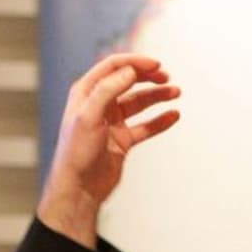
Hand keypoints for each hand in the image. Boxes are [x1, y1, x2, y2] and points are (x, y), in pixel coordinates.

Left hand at [38, 53, 181, 248]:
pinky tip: (172, 116)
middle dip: (148, 77)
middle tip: (166, 77)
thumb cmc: (76, 153)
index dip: (134, 63)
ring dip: (157, 97)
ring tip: (175, 93)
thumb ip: (108, 90)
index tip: (155, 65)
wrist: (79, 188)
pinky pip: (145, 126)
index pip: (113, 67)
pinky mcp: (122, 140)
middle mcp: (99, 104)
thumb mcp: (88, 116)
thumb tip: (129, 71)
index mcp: (86, 93)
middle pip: (127, 81)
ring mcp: (112, 122)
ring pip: (139, 103)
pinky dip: (159, 121)